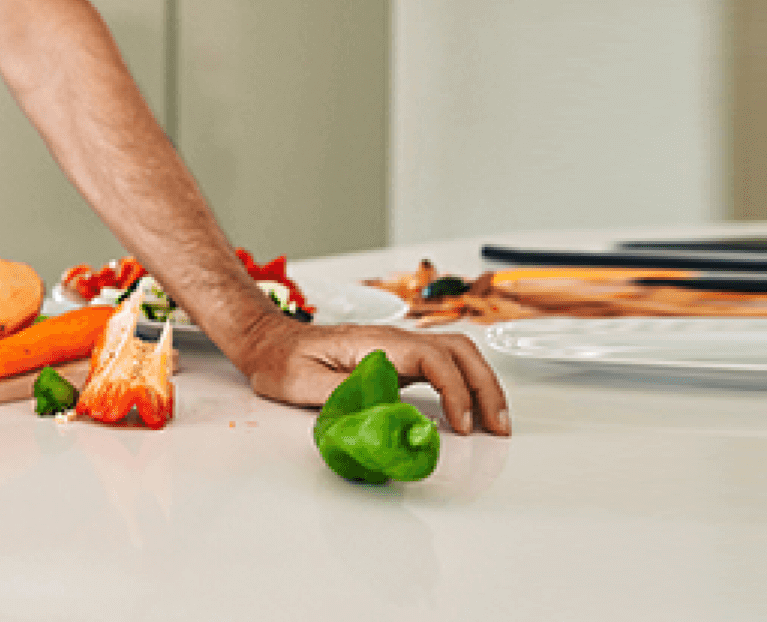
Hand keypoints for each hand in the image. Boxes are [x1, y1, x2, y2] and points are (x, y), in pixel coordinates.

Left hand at [227, 317, 513, 435]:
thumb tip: (387, 414)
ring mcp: (399, 347)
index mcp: (375, 343)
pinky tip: (469, 411)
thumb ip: (345, 396)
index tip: (459, 424)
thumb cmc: (281, 360)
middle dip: (486, 388)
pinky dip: (465, 386)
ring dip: (482, 385)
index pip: (433, 359)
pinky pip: (444, 366)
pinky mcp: (398, 360)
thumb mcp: (303, 384)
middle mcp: (394, 340)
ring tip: (494, 422)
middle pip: (459, 351)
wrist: (268, 343)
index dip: (455, 391)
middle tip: (497, 427)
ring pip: (457, 355)